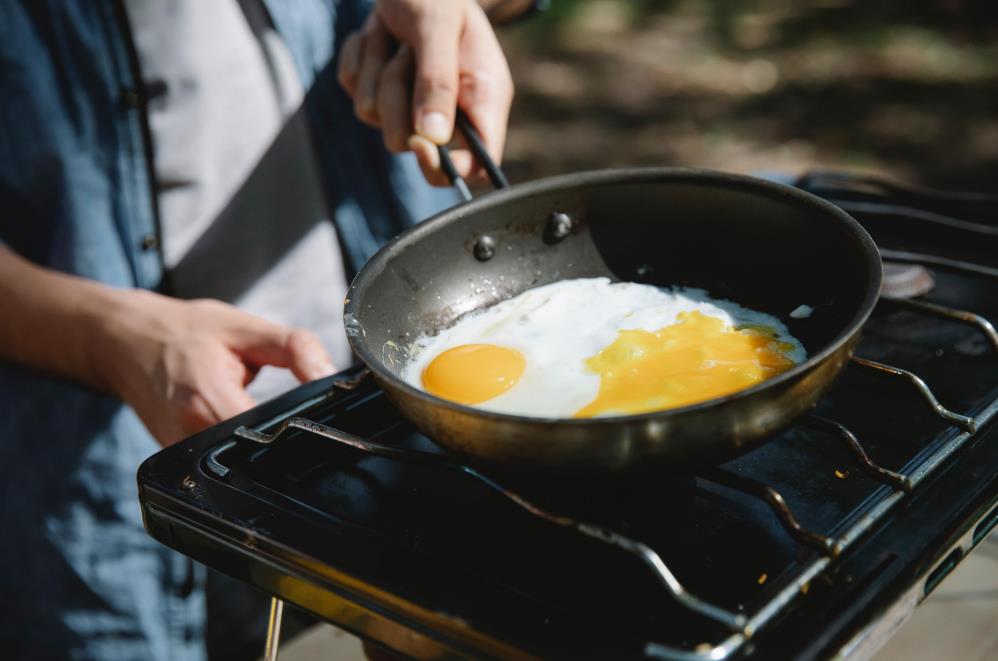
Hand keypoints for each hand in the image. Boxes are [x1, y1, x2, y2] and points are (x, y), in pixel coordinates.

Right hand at [102, 291, 333, 446]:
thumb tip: (330, 375)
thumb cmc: (184, 332)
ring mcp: (178, 453)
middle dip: (283, 439)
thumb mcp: (245, 328)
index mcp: (207, 400)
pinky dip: (238, 447)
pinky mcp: (175, 460)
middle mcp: (188, 435)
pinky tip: (245, 428)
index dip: (298, 430)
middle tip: (296, 413)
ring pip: (238, 465)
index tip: (317, 419)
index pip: (268, 434)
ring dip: (260, 445)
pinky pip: (219, 464)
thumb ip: (295, 349)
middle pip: (256, 455)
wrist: (124, 341)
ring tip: (269, 417)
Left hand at [337, 0, 513, 184]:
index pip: (478, 164)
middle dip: (398, 106)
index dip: (450, 168)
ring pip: (378, 120)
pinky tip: (380, 35)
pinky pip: (356, 93)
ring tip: (397, 38)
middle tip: (405, 58)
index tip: (421, 145)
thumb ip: (438, 80)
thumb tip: (432, 137)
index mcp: (483, 98)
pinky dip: (361, 59)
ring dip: (377, 72)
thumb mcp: (439, 25)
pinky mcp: (379, 92)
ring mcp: (411, 104)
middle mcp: (451, 109)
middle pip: (416, 149)